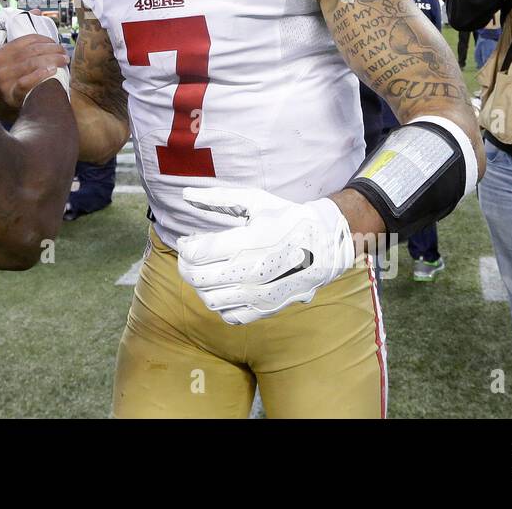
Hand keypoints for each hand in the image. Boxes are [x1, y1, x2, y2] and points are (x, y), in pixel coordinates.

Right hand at [0, 9, 69, 118]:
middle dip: (51, 50)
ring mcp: (3, 81)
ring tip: (64, 60)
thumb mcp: (13, 60)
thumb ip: (24, 39)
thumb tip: (37, 11)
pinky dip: (40, 75)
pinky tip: (53, 72)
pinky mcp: (10, 95)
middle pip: (31, 52)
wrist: (4, 110)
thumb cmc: (13, 81)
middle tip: (64, 53)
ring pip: (31, 64)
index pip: (25, 41)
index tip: (56, 43)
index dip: (44, 40)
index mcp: (1, 53)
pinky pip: (26, 82)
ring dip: (51, 60)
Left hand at [176, 187, 355, 324]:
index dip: (185, 246)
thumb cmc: (286, 217)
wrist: (327, 243)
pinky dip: (220, 303)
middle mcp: (256, 270)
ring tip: (206, 270)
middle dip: (186, 265)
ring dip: (200, 285)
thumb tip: (184, 194)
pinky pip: (230, 316)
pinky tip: (224, 287)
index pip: (199, 253)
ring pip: (210, 299)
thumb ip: (218, 197)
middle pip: (199, 278)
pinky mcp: (268, 308)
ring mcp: (262, 293)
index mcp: (252, 240)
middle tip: (190, 256)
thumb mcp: (255, 200)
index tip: (188, 240)